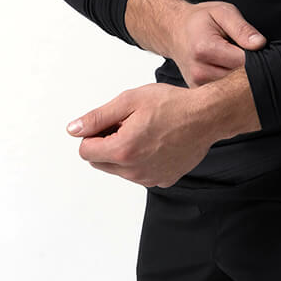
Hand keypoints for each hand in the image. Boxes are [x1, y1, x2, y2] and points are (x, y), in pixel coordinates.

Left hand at [66, 83, 217, 187]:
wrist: (206, 116)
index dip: (94, 133)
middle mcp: (134, 171)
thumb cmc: (172, 104)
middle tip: (128, 123)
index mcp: (123, 150)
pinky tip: (158, 142)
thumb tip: (73, 129)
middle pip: (100, 162)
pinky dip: (142, 160)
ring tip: (146, 131)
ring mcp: (149, 178)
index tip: (112, 121)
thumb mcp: (130, 100)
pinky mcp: (163, 180)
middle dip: (106, 143)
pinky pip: (140, 173)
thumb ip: (98, 117)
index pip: (85, 150)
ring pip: (120, 169)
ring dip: (124, 152)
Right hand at [166, 0, 267, 87]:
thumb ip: (242, 28)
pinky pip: (224, 93)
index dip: (255, 55)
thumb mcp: (222, 12)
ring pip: (234, 88)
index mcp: (204, 49)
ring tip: (232, 59)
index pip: (243, 61)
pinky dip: (230, 83)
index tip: (254, 47)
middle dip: (248, 67)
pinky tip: (225, 69)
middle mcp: (199, 71)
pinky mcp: (199, 93)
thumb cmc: (200, 20)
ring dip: (239, 76)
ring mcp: (197, 85)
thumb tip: (260, 44)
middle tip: (243, 51)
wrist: (175, 31)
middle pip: (239, 77)